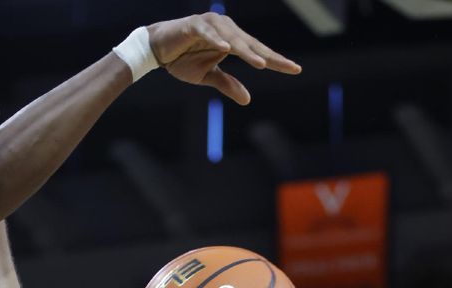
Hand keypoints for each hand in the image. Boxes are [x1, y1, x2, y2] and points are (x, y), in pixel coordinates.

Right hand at [147, 13, 300, 105]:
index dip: (276, 61)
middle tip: (288, 67)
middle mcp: (226, 28)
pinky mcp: (194, 25)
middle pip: (251, 44)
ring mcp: (211, 24)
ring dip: (247, 51)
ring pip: (233, 39)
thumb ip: (227, 84)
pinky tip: (227, 49)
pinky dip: (216, 40)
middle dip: (269, 56)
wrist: (156, 49)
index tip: (295, 70)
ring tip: (261, 64)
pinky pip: (208, 33)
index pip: (257, 52)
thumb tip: (248, 99)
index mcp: (232, 40)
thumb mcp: (207, 76)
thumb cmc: (182, 59)